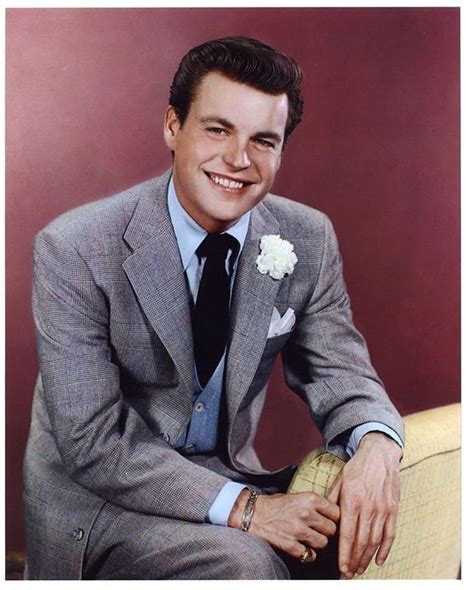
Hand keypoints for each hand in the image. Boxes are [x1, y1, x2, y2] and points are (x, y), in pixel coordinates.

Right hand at [229, 490, 339, 562]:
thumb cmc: (276, 504)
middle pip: (332, 529)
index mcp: (310, 498)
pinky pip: (310, 555)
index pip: (337, 512)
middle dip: (326, 531)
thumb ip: (316, 504)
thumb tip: (335, 514)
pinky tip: (300, 546)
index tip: (330, 520)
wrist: (253, 513)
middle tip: (318, 530)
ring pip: (323, 543)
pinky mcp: (291, 544)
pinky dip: (307, 553)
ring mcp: (298, 530)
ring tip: (308, 538)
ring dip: (317, 543)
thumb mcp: (298, 496)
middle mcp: (306, 513)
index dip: (334, 518)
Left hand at [327, 432, 401, 577]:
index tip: (341, 567)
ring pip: (375, 541)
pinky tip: (378, 560)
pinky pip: (390, 535)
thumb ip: (332, 501)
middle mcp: (369, 507)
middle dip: (354, 561)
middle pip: (362, 542)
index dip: (345, 554)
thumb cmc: (357, 468)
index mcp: (352, 500)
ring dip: (367, 559)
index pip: (348, 535)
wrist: (379, 454)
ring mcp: (383, 509)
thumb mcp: (339, 480)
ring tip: (359, 569)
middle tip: (349, 573)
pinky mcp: (393, 509)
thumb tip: (326, 520)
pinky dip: (385, 550)